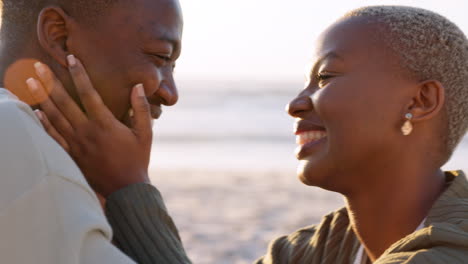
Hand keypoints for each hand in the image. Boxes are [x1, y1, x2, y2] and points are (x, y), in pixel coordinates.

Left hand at [26, 55, 152, 196]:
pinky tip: (36, 112)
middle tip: (37, 66)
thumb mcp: (145, 133)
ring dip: (41, 99)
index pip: (88, 93)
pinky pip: (54, 138)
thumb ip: (141, 109)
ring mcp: (77, 145)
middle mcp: (87, 132)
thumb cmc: (138, 159)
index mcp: (105, 124)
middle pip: (64, 103)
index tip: (71, 59)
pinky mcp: (72, 156)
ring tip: (30, 83)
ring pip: (55, 118)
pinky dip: (43, 124)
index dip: (80, 74)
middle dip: (50, 83)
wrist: (126, 190)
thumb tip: (138, 86)